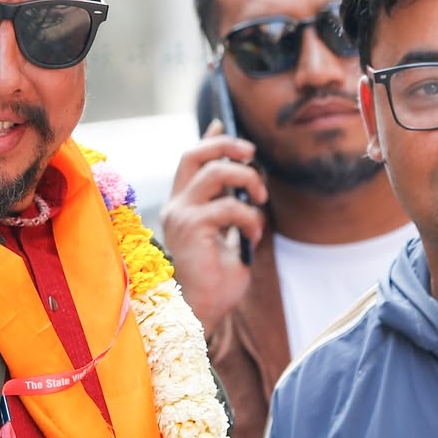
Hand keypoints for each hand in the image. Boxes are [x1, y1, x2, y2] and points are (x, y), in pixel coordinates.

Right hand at [162, 123, 267, 335]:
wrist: (202, 313)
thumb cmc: (215, 281)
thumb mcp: (228, 237)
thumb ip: (231, 210)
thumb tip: (247, 184)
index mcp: (183, 206)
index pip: (191, 160)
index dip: (209, 139)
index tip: (223, 124)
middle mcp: (176, 205)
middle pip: (194, 154)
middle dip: (227, 146)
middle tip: (252, 154)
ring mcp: (180, 214)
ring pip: (214, 172)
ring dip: (247, 180)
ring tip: (261, 200)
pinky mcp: (192, 227)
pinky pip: (230, 206)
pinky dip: (251, 217)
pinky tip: (254, 235)